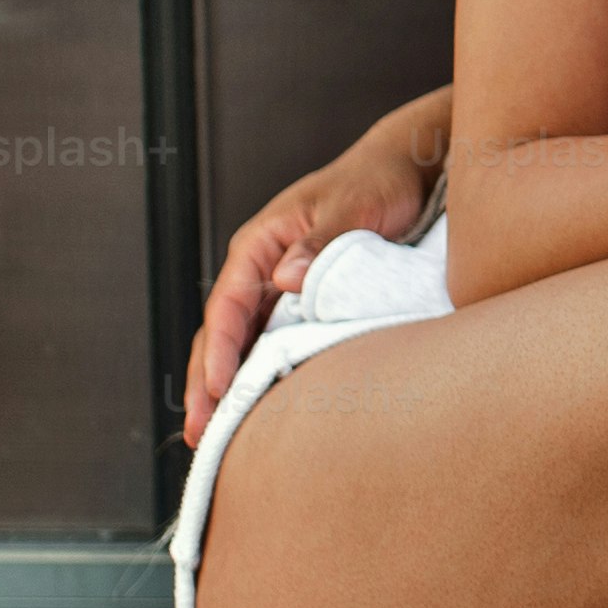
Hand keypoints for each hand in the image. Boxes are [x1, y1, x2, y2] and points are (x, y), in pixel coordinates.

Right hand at [183, 128, 434, 444]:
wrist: (409, 170)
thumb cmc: (378, 181)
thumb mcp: (353, 206)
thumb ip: (321, 241)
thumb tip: (286, 278)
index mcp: (260, 243)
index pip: (228, 304)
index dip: (221, 350)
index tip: (218, 390)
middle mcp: (262, 269)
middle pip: (223, 332)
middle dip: (207, 383)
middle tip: (198, 434)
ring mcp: (280, 289)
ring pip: (244, 345)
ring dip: (228, 387)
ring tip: (214, 437)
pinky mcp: (304, 304)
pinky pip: (274, 344)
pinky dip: (262, 376)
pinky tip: (259, 410)